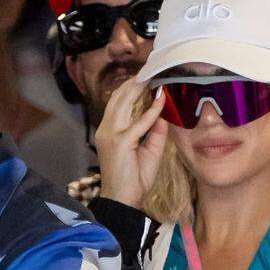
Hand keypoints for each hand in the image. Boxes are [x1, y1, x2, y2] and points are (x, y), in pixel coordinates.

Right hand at [95, 77, 168, 207]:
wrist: (122, 200)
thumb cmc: (133, 178)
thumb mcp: (149, 151)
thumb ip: (155, 132)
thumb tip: (163, 113)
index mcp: (109, 130)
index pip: (117, 103)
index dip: (130, 88)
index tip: (146, 77)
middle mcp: (106, 129)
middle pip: (118, 98)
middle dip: (134, 82)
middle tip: (150, 69)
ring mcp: (110, 135)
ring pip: (124, 104)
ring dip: (138, 88)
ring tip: (152, 76)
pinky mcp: (120, 143)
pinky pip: (138, 123)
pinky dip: (151, 111)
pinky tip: (160, 100)